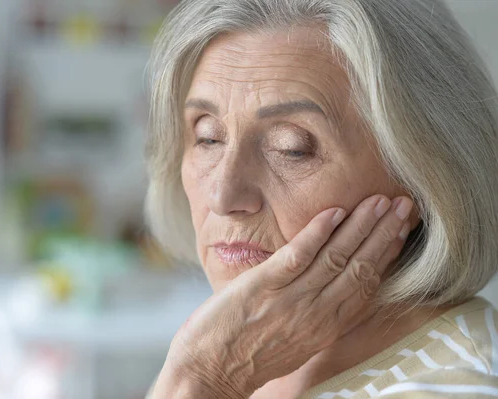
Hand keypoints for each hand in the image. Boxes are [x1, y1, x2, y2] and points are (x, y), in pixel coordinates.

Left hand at [152, 195, 413, 398]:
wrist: (210, 373)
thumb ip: (316, 314)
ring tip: (379, 201)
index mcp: (326, 327)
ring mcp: (290, 299)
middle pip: (360, 267)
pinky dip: (317, 233)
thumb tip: (331, 287)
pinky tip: (334, 212)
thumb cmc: (250, 356)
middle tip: (403, 205)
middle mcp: (316, 314)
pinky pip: (297, 256)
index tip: (401, 230)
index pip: (366, 284)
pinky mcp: (262, 287)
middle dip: (384, 233)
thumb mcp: (296, 341)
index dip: (387, 254)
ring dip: (361, 226)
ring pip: (336, 257)